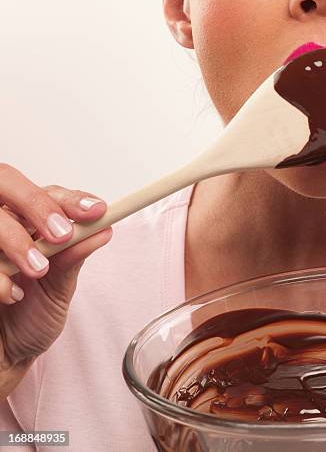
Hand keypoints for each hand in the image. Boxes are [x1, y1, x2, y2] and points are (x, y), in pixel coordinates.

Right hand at [0, 164, 111, 394]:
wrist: (6, 355)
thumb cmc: (30, 317)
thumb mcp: (60, 286)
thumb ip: (74, 256)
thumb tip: (104, 228)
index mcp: (25, 223)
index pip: (45, 192)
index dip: (69, 198)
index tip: (96, 211)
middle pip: (6, 183)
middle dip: (37, 204)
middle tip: (62, 234)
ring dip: (18, 241)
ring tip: (39, 270)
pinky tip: (12, 295)